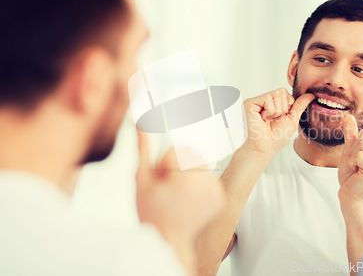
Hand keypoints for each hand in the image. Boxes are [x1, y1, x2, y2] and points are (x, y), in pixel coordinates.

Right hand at [135, 131, 224, 246]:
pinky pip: (209, 177)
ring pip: (200, 164)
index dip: (164, 164)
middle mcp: (205, 182)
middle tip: (169, 189)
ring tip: (178, 194)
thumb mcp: (141, 181)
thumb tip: (140, 125)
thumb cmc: (151, 213)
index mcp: (186, 177)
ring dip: (189, 173)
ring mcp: (215, 191)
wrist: (168, 240)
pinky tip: (189, 199)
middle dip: (178, 166)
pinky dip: (199, 183)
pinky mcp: (220, 197)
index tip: (161, 181)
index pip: (177, 149)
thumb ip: (142, 150)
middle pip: (191, 154)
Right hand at [241, 88, 314, 157]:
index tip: (280, 118)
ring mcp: (256, 101)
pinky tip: (262, 119)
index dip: (287, 106)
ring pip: (275, 94)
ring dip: (276, 111)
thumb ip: (300, 104)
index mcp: (272, 102)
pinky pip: (267, 98)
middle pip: (281, 91)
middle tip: (273, 120)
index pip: (285, 92)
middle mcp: (263, 100)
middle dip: (282, 108)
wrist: (266, 147)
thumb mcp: (292, 118)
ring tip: (267, 120)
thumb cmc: (277, 136)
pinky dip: (269, 112)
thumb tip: (312, 94)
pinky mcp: (249, 103)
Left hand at [337, 114, 362, 205]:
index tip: (356, 159)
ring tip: (356, 168)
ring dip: (352, 156)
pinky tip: (357, 172)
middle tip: (356, 165)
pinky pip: (359, 155)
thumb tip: (348, 115)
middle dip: (353, 150)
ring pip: (361, 144)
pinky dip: (352, 162)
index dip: (355, 145)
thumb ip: (351, 134)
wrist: (350, 195)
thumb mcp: (350, 151)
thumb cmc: (351, 175)